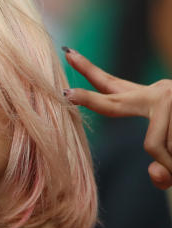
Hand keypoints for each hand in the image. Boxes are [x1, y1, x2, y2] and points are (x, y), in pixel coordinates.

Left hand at [64, 47, 171, 188]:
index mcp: (151, 98)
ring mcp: (170, 98)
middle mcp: (158, 94)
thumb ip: (165, 166)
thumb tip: (158, 173)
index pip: (114, 85)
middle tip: (66, 95)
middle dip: (89, 100)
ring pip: (155, 147)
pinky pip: (170, 149)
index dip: (90, 72)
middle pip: (113, 102)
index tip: (67, 54)